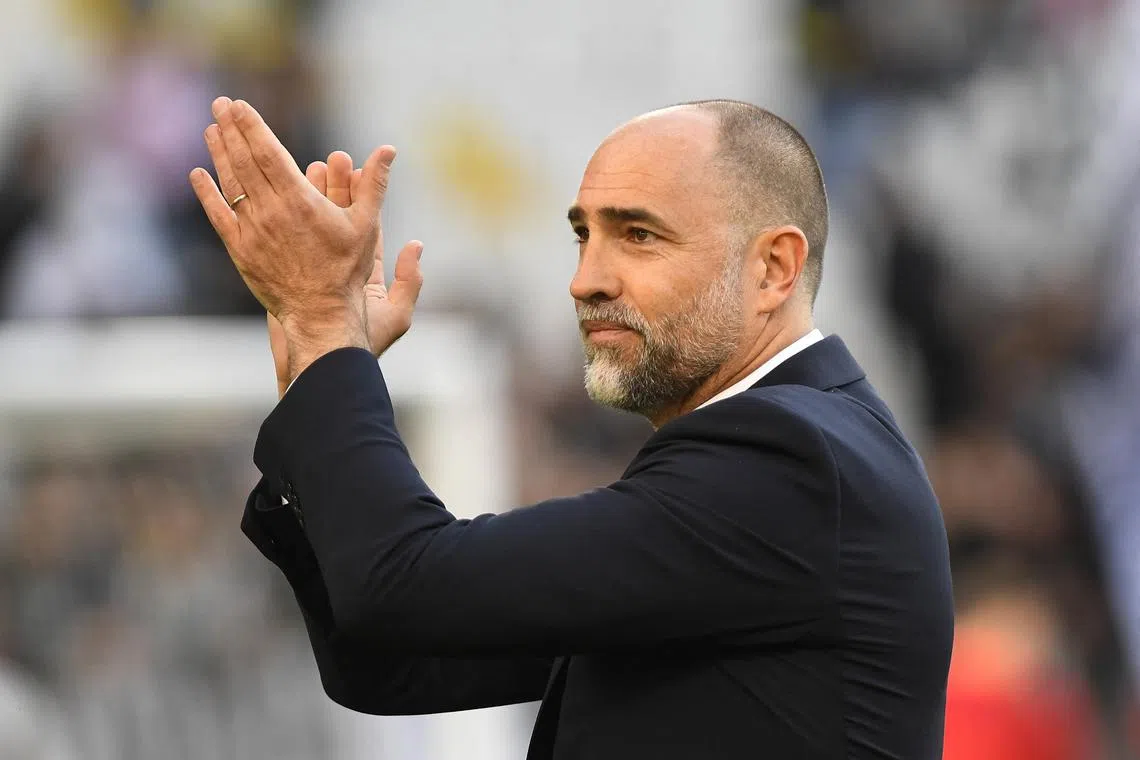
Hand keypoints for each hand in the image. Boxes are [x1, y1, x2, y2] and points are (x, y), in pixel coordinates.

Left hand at [189, 97, 419, 381]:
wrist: (321, 313)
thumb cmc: (347, 270)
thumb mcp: (367, 225)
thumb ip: (374, 184)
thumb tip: (388, 150)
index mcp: (300, 201)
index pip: (269, 153)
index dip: (252, 126)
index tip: (239, 106)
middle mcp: (271, 212)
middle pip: (245, 162)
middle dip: (231, 130)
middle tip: (220, 104)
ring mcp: (252, 231)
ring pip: (230, 184)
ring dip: (219, 154)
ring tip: (210, 129)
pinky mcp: (240, 250)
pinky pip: (219, 215)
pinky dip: (207, 193)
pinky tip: (199, 174)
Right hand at [266, 151, 423, 396]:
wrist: (322, 365)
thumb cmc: (360, 348)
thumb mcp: (395, 316)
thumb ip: (409, 282)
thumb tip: (416, 244)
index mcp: (361, 273)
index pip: (362, 224)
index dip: (357, 194)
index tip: (352, 165)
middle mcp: (336, 268)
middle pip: (333, 218)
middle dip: (330, 187)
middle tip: (328, 157)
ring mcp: (310, 271)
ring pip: (307, 226)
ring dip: (304, 196)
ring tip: (303, 164)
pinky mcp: (287, 278)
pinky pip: (283, 241)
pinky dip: (278, 218)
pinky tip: (271, 193)